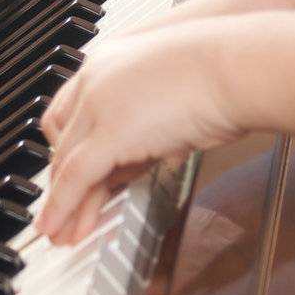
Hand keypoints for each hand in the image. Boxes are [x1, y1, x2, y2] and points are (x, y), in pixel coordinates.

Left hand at [37, 22, 245, 244]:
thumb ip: (141, 130)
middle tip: (60, 212)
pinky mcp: (110, 131)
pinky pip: (75, 177)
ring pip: (65, 162)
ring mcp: (98, 103)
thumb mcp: (168, 102)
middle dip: (59, 181)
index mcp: (107, 63)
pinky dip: (63, 206)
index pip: (69, 113)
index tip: (69, 177)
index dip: (65, 151)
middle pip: (61, 140)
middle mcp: (94, 79)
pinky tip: (58, 226)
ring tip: (58, 231)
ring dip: (60, 202)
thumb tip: (132, 163)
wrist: (236, 70)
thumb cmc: (221, 77)